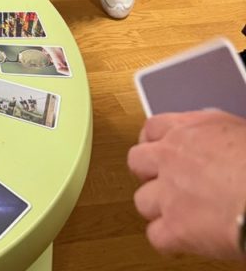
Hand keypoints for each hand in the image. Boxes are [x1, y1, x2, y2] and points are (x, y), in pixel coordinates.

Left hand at [128, 110, 245, 259]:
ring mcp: (169, 193)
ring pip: (142, 201)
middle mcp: (170, 157)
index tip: (159, 151)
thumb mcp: (234, 129)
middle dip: (148, 174)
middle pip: (136, 162)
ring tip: (177, 214)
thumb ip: (211, 135)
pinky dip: (168, 242)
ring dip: (157, 209)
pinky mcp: (176, 228)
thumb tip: (212, 143)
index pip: (152, 129)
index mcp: (187, 129)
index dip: (153, 143)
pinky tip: (184, 241)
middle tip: (164, 183)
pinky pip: (156, 237)